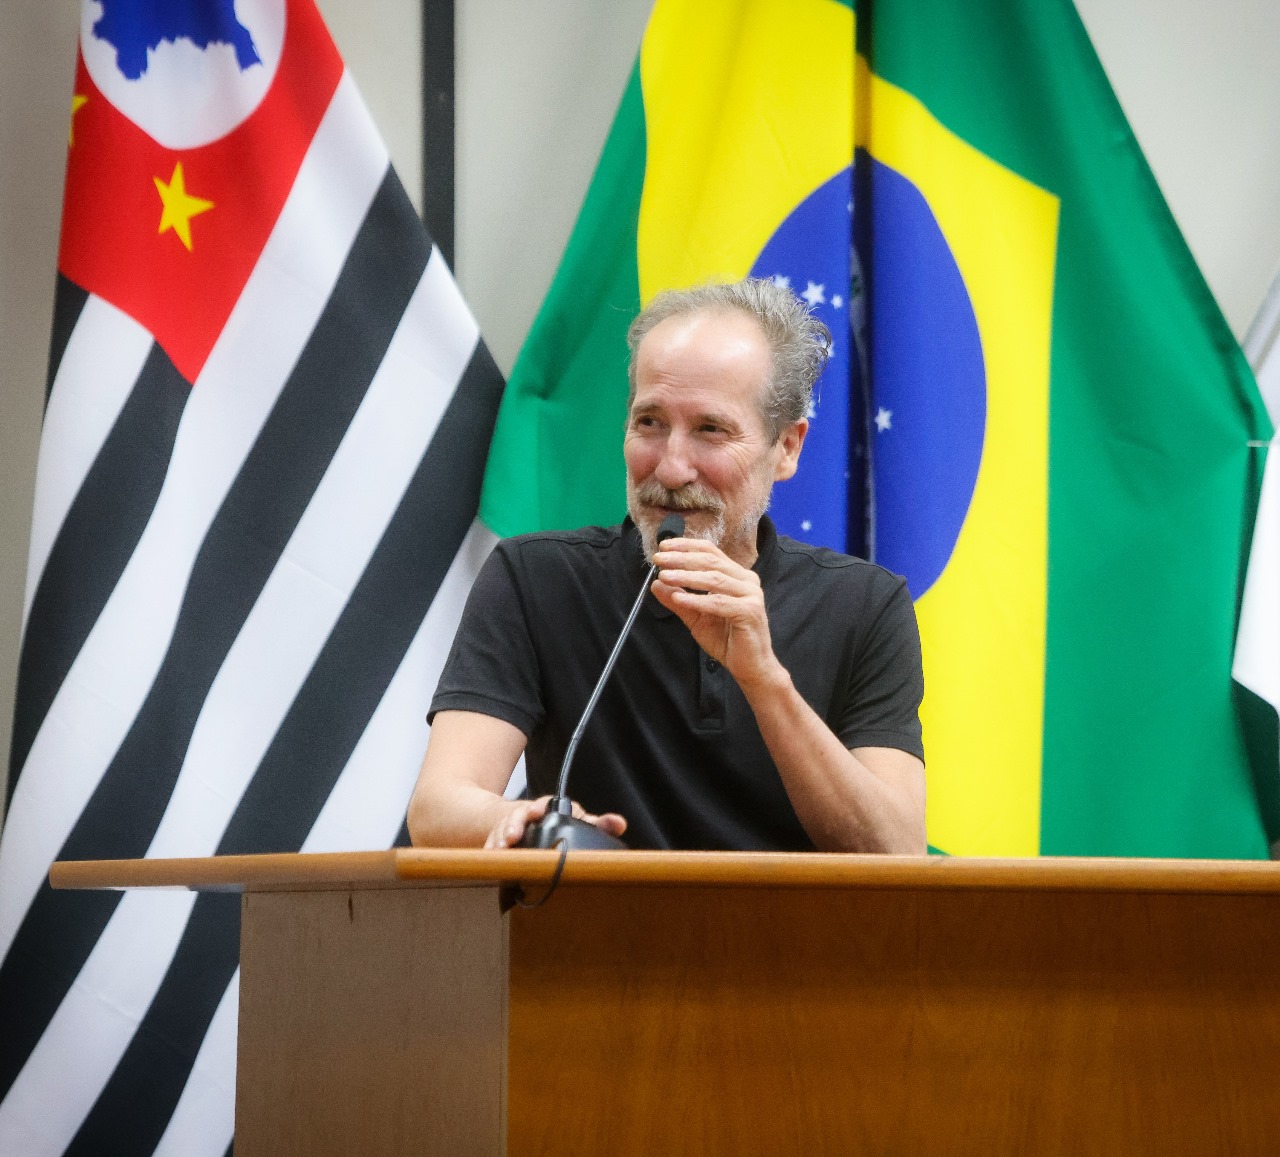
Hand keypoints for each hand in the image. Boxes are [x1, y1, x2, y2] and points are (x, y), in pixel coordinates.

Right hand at [483, 795, 627, 848]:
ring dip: (499, 838)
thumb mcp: (576, 822)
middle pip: (517, 816)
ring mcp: (510, 827)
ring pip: (502, 829)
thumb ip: (597, 824)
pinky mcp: (499, 840)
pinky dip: (491, 849)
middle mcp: (526, 816)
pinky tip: (490, 857)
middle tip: (512, 836)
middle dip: (513, 824)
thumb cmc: (555, 824)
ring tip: (499, 849)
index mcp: (547, 810)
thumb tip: (620, 824)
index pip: (542, 805)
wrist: (524, 823)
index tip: (535, 812)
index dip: (538, 809)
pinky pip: (492, 842)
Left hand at [651, 538, 785, 691]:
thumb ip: (679, 600)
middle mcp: (746, 580)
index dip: (686, 546)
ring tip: (664, 576)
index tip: (663, 546)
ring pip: (714, 579)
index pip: (710, 552)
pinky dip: (697, 599)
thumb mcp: (696, 617)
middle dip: (682, 558)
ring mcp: (751, 595)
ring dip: (686, 576)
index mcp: (736, 575)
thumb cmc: (727, 640)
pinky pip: (719, 602)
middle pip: (711, 561)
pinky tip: (678, 598)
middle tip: (658, 559)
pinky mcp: (750, 611)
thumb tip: (656, 584)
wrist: (750, 667)